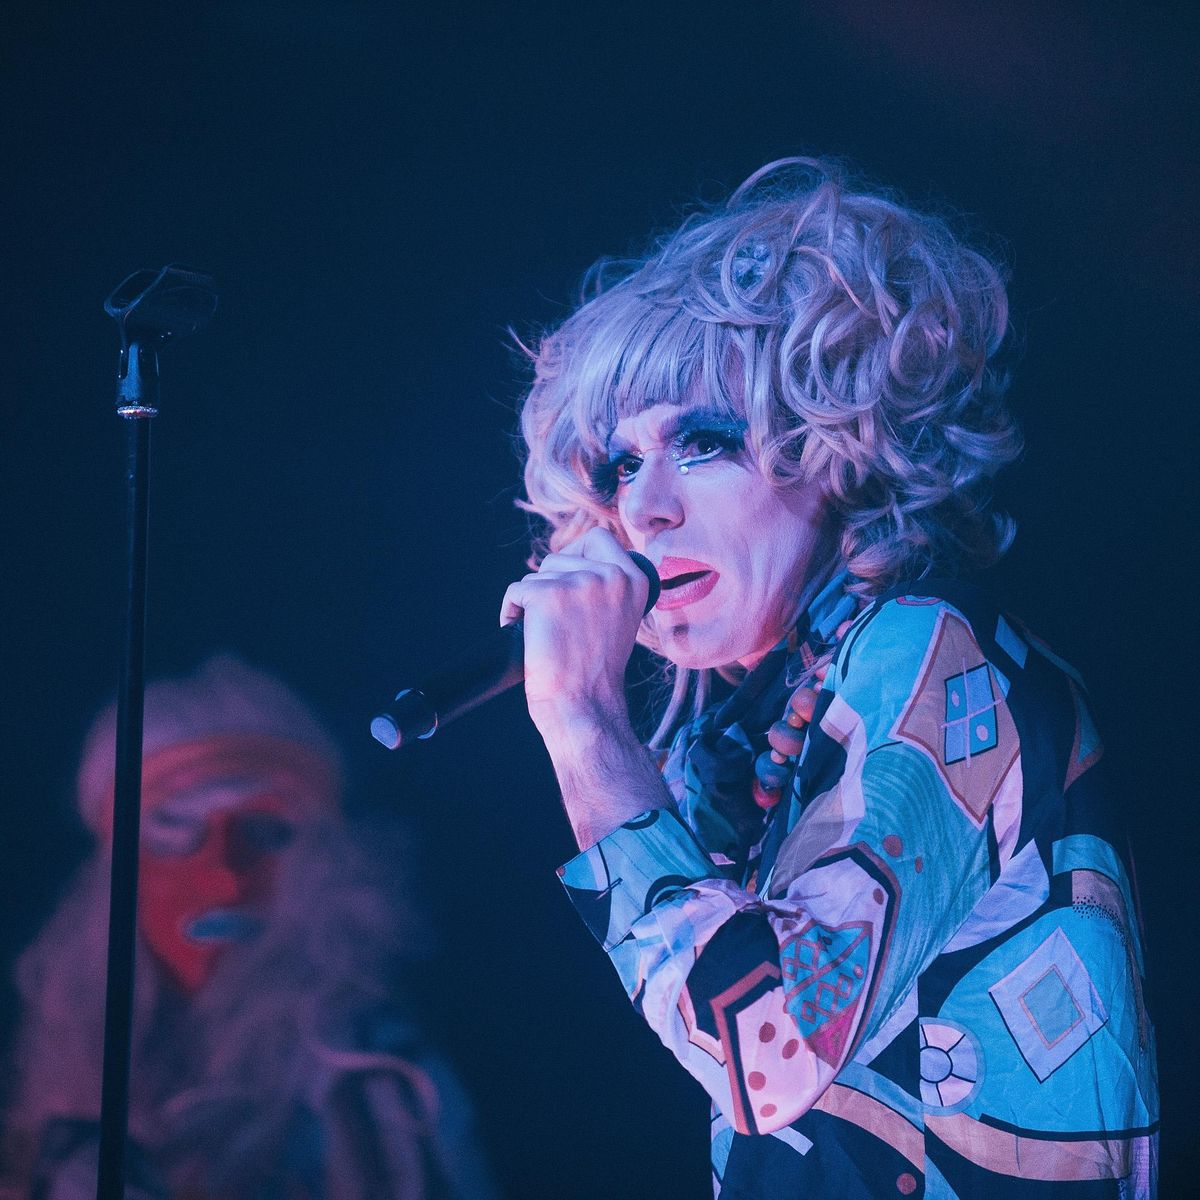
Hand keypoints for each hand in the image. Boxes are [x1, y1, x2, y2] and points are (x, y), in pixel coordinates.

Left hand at [499, 527, 648, 737]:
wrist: (584, 704)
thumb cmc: (596, 671)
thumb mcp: (620, 618)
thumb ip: (607, 587)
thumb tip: (575, 561)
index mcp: (635, 579)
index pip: (598, 538)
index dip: (576, 557)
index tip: (568, 586)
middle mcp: (611, 574)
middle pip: (560, 556)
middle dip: (550, 583)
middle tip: (556, 620)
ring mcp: (579, 582)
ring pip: (537, 575)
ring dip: (532, 602)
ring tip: (545, 635)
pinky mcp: (546, 594)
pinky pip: (515, 591)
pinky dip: (511, 613)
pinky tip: (526, 636)